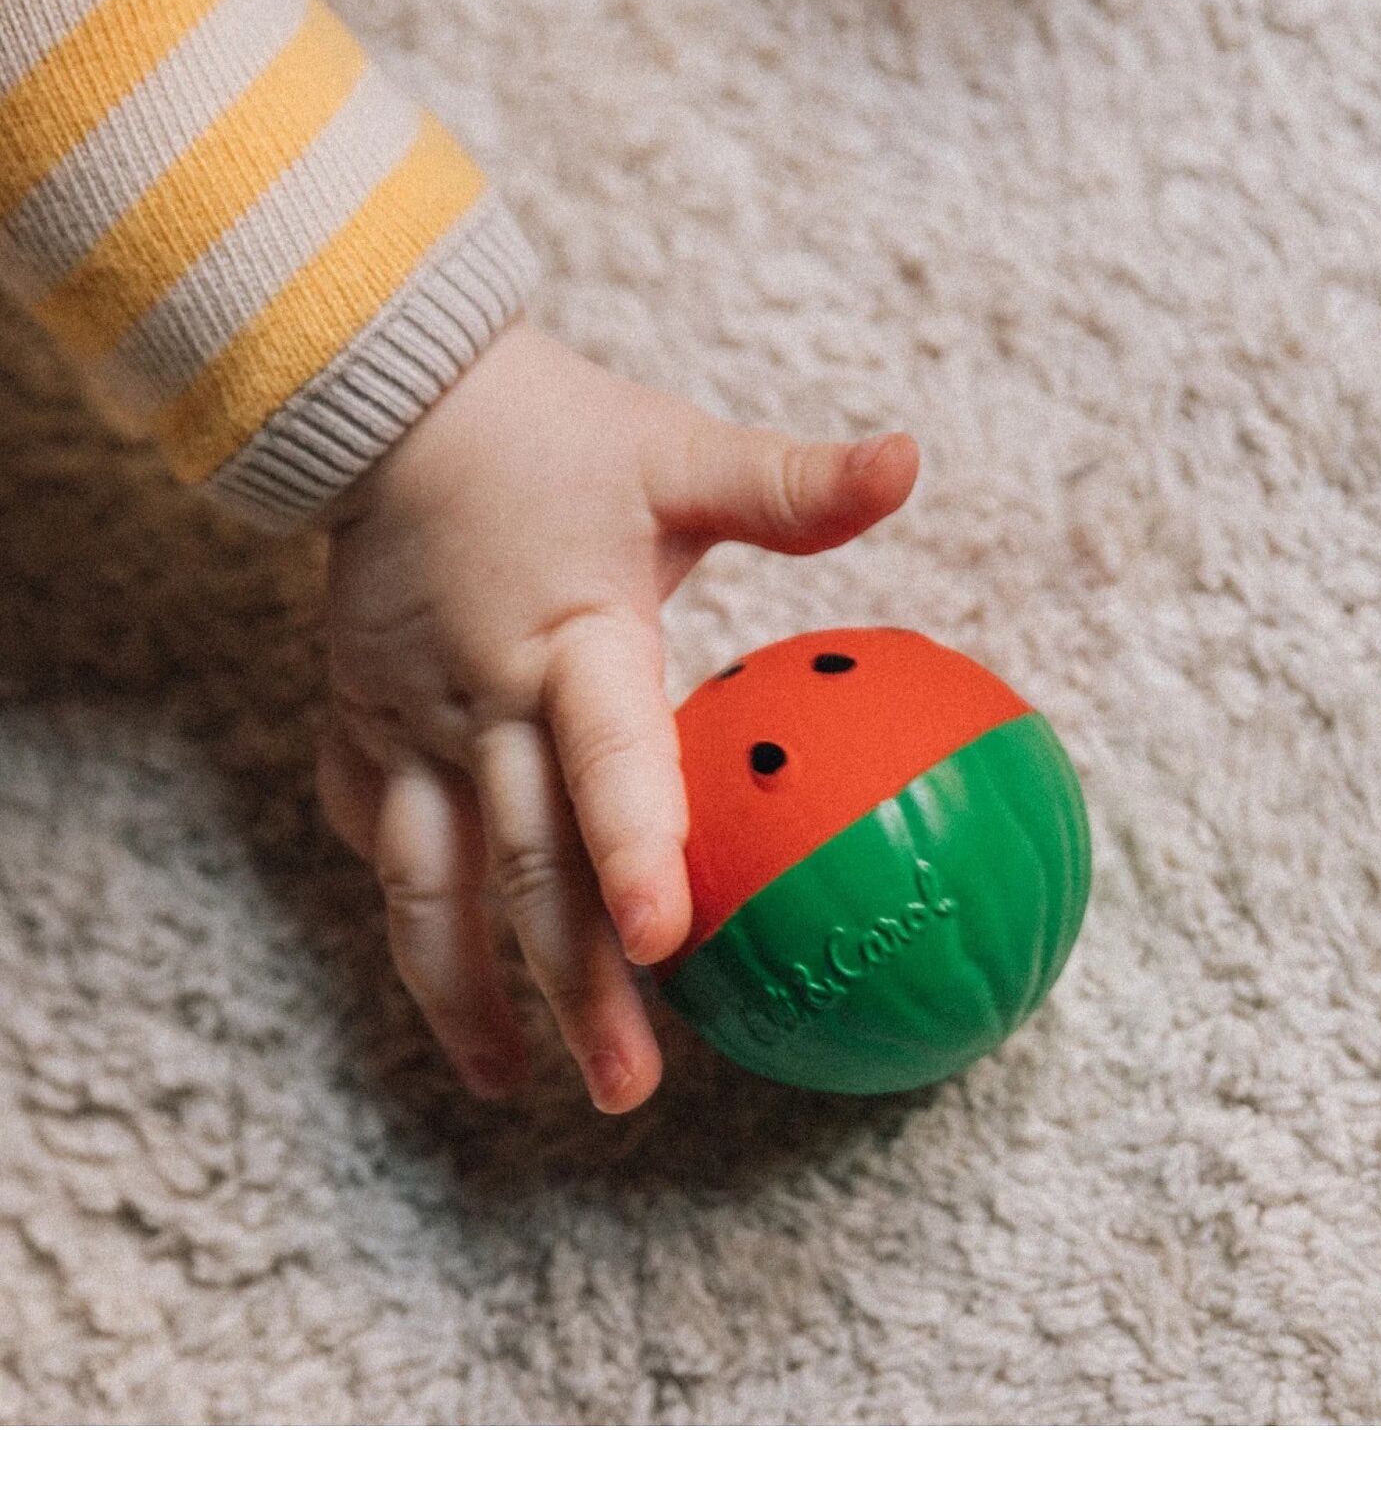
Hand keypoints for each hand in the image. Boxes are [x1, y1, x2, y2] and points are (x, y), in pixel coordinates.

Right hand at [314, 320, 918, 1112]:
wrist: (393, 403)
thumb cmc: (562, 435)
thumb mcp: (678, 454)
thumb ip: (791, 484)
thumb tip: (911, 462)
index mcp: (570, 639)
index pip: (605, 757)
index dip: (630, 849)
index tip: (665, 944)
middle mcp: (481, 698)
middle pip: (523, 866)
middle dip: (572, 985)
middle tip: (627, 1087)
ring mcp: (405, 725)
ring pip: (424, 886)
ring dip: (464, 992)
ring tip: (508, 1086)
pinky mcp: (360, 730)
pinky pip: (381, 838)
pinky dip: (413, 910)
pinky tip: (447, 979)